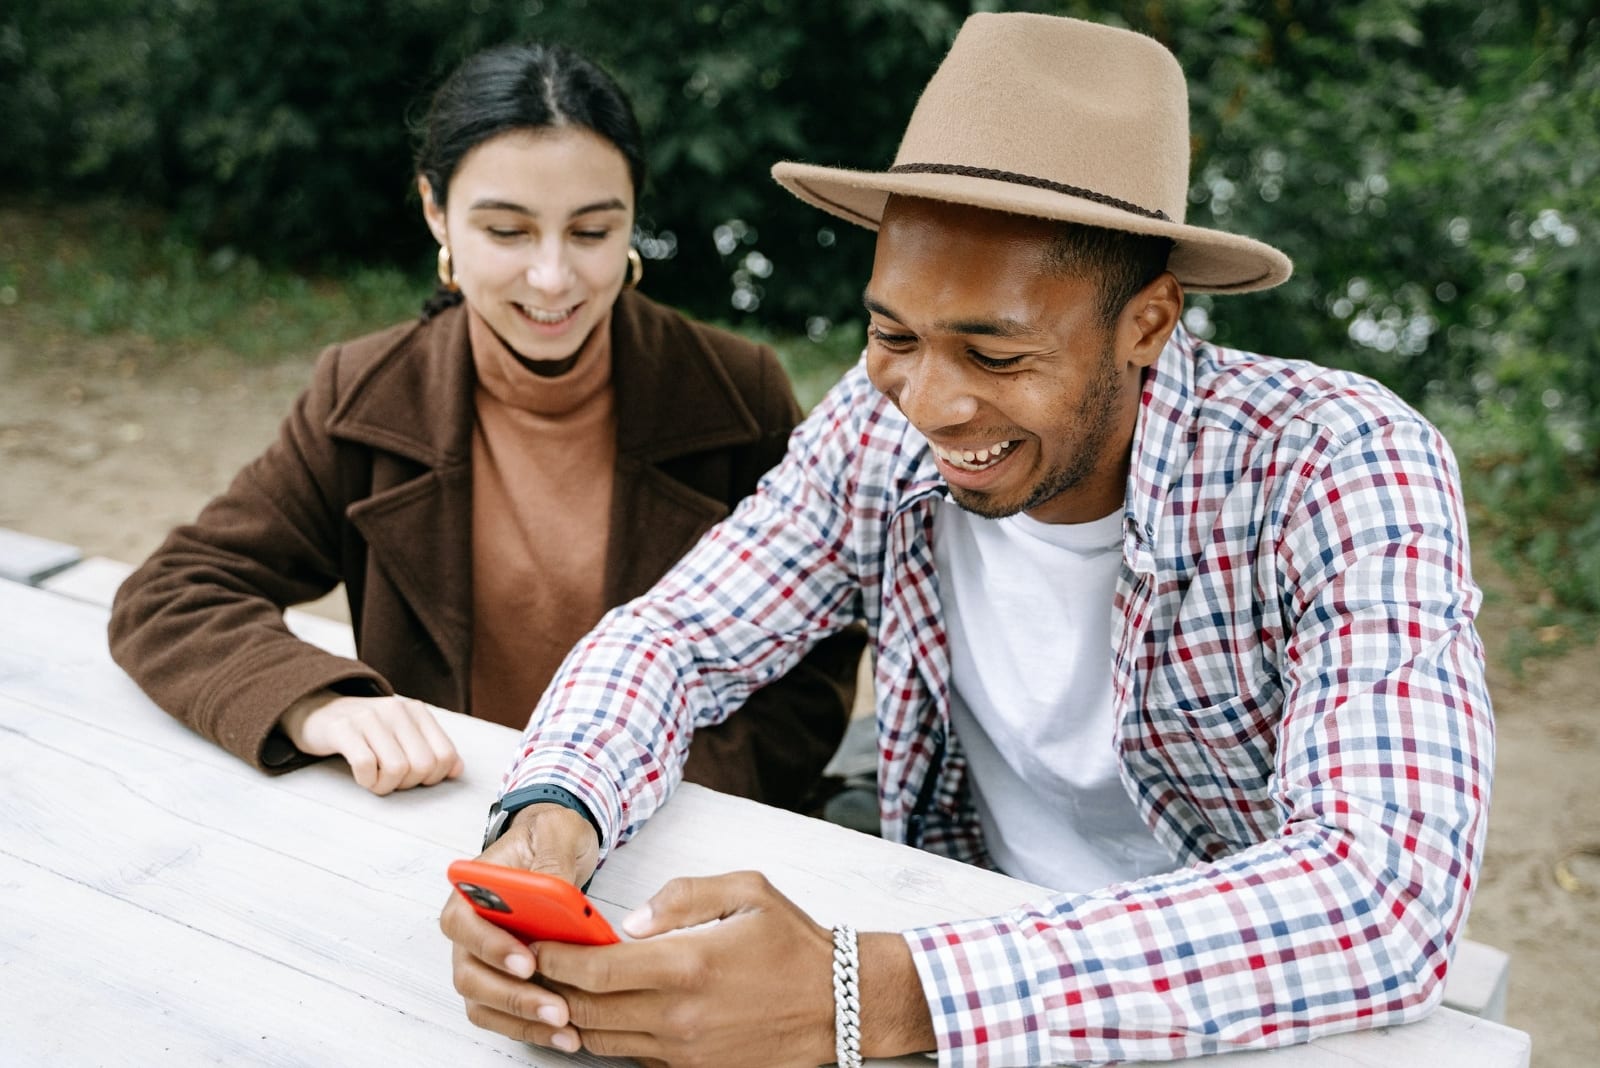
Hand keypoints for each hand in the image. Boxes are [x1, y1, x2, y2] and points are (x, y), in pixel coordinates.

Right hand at [279, 691, 462, 794]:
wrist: (317, 710)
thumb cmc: (365, 730)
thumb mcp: (402, 733)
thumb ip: (431, 748)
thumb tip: (457, 770)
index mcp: (416, 711)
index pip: (445, 755)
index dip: (434, 777)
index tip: (414, 777)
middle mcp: (395, 710)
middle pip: (423, 766)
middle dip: (408, 784)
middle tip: (390, 780)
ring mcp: (368, 718)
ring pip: (397, 769)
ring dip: (385, 785)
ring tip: (374, 778)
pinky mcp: (342, 729)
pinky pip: (365, 766)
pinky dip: (366, 780)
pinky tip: (361, 775)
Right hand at [440, 804, 602, 1053]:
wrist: (558, 847)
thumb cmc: (550, 837)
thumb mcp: (557, 833)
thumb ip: (552, 860)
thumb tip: (553, 892)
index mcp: (472, 888)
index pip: (462, 923)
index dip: (490, 947)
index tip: (527, 963)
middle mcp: (470, 927)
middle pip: (470, 973)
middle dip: (512, 996)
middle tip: (556, 1008)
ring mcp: (483, 956)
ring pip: (483, 1001)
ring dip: (521, 1020)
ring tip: (565, 1029)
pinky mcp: (503, 977)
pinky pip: (503, 1013)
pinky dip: (529, 1027)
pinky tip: (565, 1033)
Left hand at [538, 871, 838, 1066]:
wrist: (837, 1003)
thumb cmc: (793, 944)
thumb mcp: (747, 891)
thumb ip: (682, 896)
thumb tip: (631, 921)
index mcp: (687, 965)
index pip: (595, 969)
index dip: (554, 958)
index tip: (535, 944)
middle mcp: (678, 1015)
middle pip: (586, 1009)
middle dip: (550, 988)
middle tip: (531, 966)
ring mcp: (683, 1050)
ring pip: (601, 1038)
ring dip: (572, 1015)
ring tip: (555, 990)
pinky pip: (632, 1055)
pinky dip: (607, 1035)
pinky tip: (602, 1012)